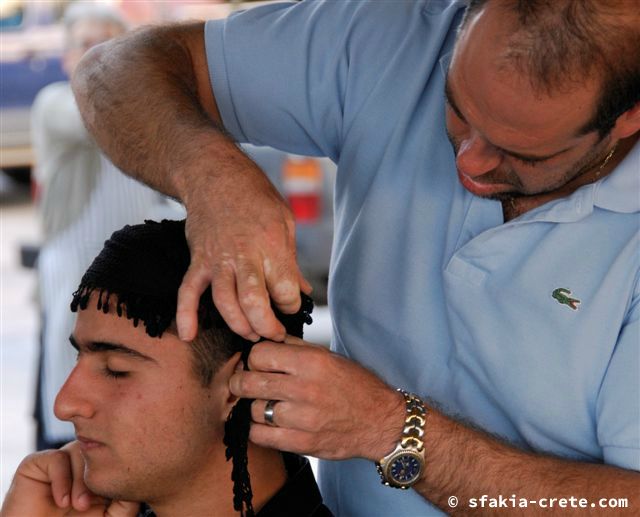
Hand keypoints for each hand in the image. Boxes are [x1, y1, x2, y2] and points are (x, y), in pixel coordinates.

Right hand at [0, 442, 137, 516]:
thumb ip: (126, 501)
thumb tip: (137, 480)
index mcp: (100, 473)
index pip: (115, 456)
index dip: (118, 470)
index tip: (116, 492)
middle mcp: (82, 464)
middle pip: (99, 450)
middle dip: (97, 476)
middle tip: (88, 504)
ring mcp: (61, 462)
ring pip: (79, 450)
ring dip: (80, 481)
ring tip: (78, 505)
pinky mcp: (38, 463)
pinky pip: (56, 457)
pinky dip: (61, 480)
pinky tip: (61, 502)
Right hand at [176, 149, 311, 341]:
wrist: (214, 175)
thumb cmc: (254, 196)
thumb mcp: (284, 221)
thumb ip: (291, 260)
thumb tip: (303, 290)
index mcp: (271, 244)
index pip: (285, 288)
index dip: (291, 304)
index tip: (291, 305)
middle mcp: (244, 254)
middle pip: (254, 301)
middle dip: (266, 325)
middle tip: (275, 334)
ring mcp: (218, 259)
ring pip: (224, 302)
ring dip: (238, 325)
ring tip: (250, 334)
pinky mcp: (198, 260)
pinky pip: (188, 291)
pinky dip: (186, 314)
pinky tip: (189, 334)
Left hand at [229, 337, 405, 460]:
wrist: (380, 421)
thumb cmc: (355, 385)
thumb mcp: (328, 356)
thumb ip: (294, 347)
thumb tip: (263, 339)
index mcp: (311, 362)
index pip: (259, 354)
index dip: (254, 358)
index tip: (257, 364)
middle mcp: (305, 388)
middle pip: (249, 382)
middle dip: (241, 382)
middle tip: (244, 383)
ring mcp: (303, 418)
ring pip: (252, 410)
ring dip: (253, 407)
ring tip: (264, 404)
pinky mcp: (302, 443)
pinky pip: (260, 436)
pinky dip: (257, 429)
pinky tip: (267, 423)